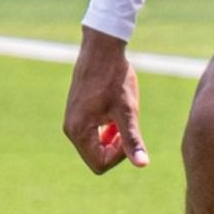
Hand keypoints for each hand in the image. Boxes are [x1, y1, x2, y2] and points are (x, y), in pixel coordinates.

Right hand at [63, 27, 148, 173]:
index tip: (128, 132)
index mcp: (79, 131)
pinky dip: (106, 130)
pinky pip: (92, 134)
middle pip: (96, 158)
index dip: (119, 155)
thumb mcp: (128, 111)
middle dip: (115, 147)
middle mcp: (70, 129)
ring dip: (112, 138)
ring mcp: (71, 121)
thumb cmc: (116, 78)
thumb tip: (142, 165)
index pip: (100, 165)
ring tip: (121, 116)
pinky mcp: (76, 114)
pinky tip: (115, 113)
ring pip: (95, 146)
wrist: (102, 49)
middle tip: (126, 123)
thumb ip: (132, 140)